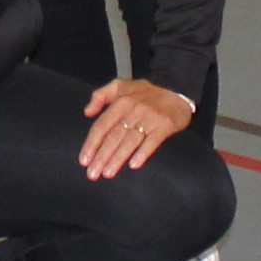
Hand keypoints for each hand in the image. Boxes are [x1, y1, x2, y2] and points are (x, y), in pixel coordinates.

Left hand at [80, 76, 194, 178]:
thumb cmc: (144, 93)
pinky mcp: (165, 125)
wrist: (176, 90)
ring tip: (108, 173)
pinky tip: (134, 165)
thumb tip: (87, 112)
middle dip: (102, 156)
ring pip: (130, 141)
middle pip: (114, 136)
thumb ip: (100, 96)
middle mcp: (133, 109)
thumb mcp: (120, 86)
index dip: (91, 144)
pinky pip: (152, 141)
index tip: (84, 160)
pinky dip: (143, 153)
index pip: (102, 125)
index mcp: (120, 101)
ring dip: (118, 158)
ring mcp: (149, 117)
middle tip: (93, 174)